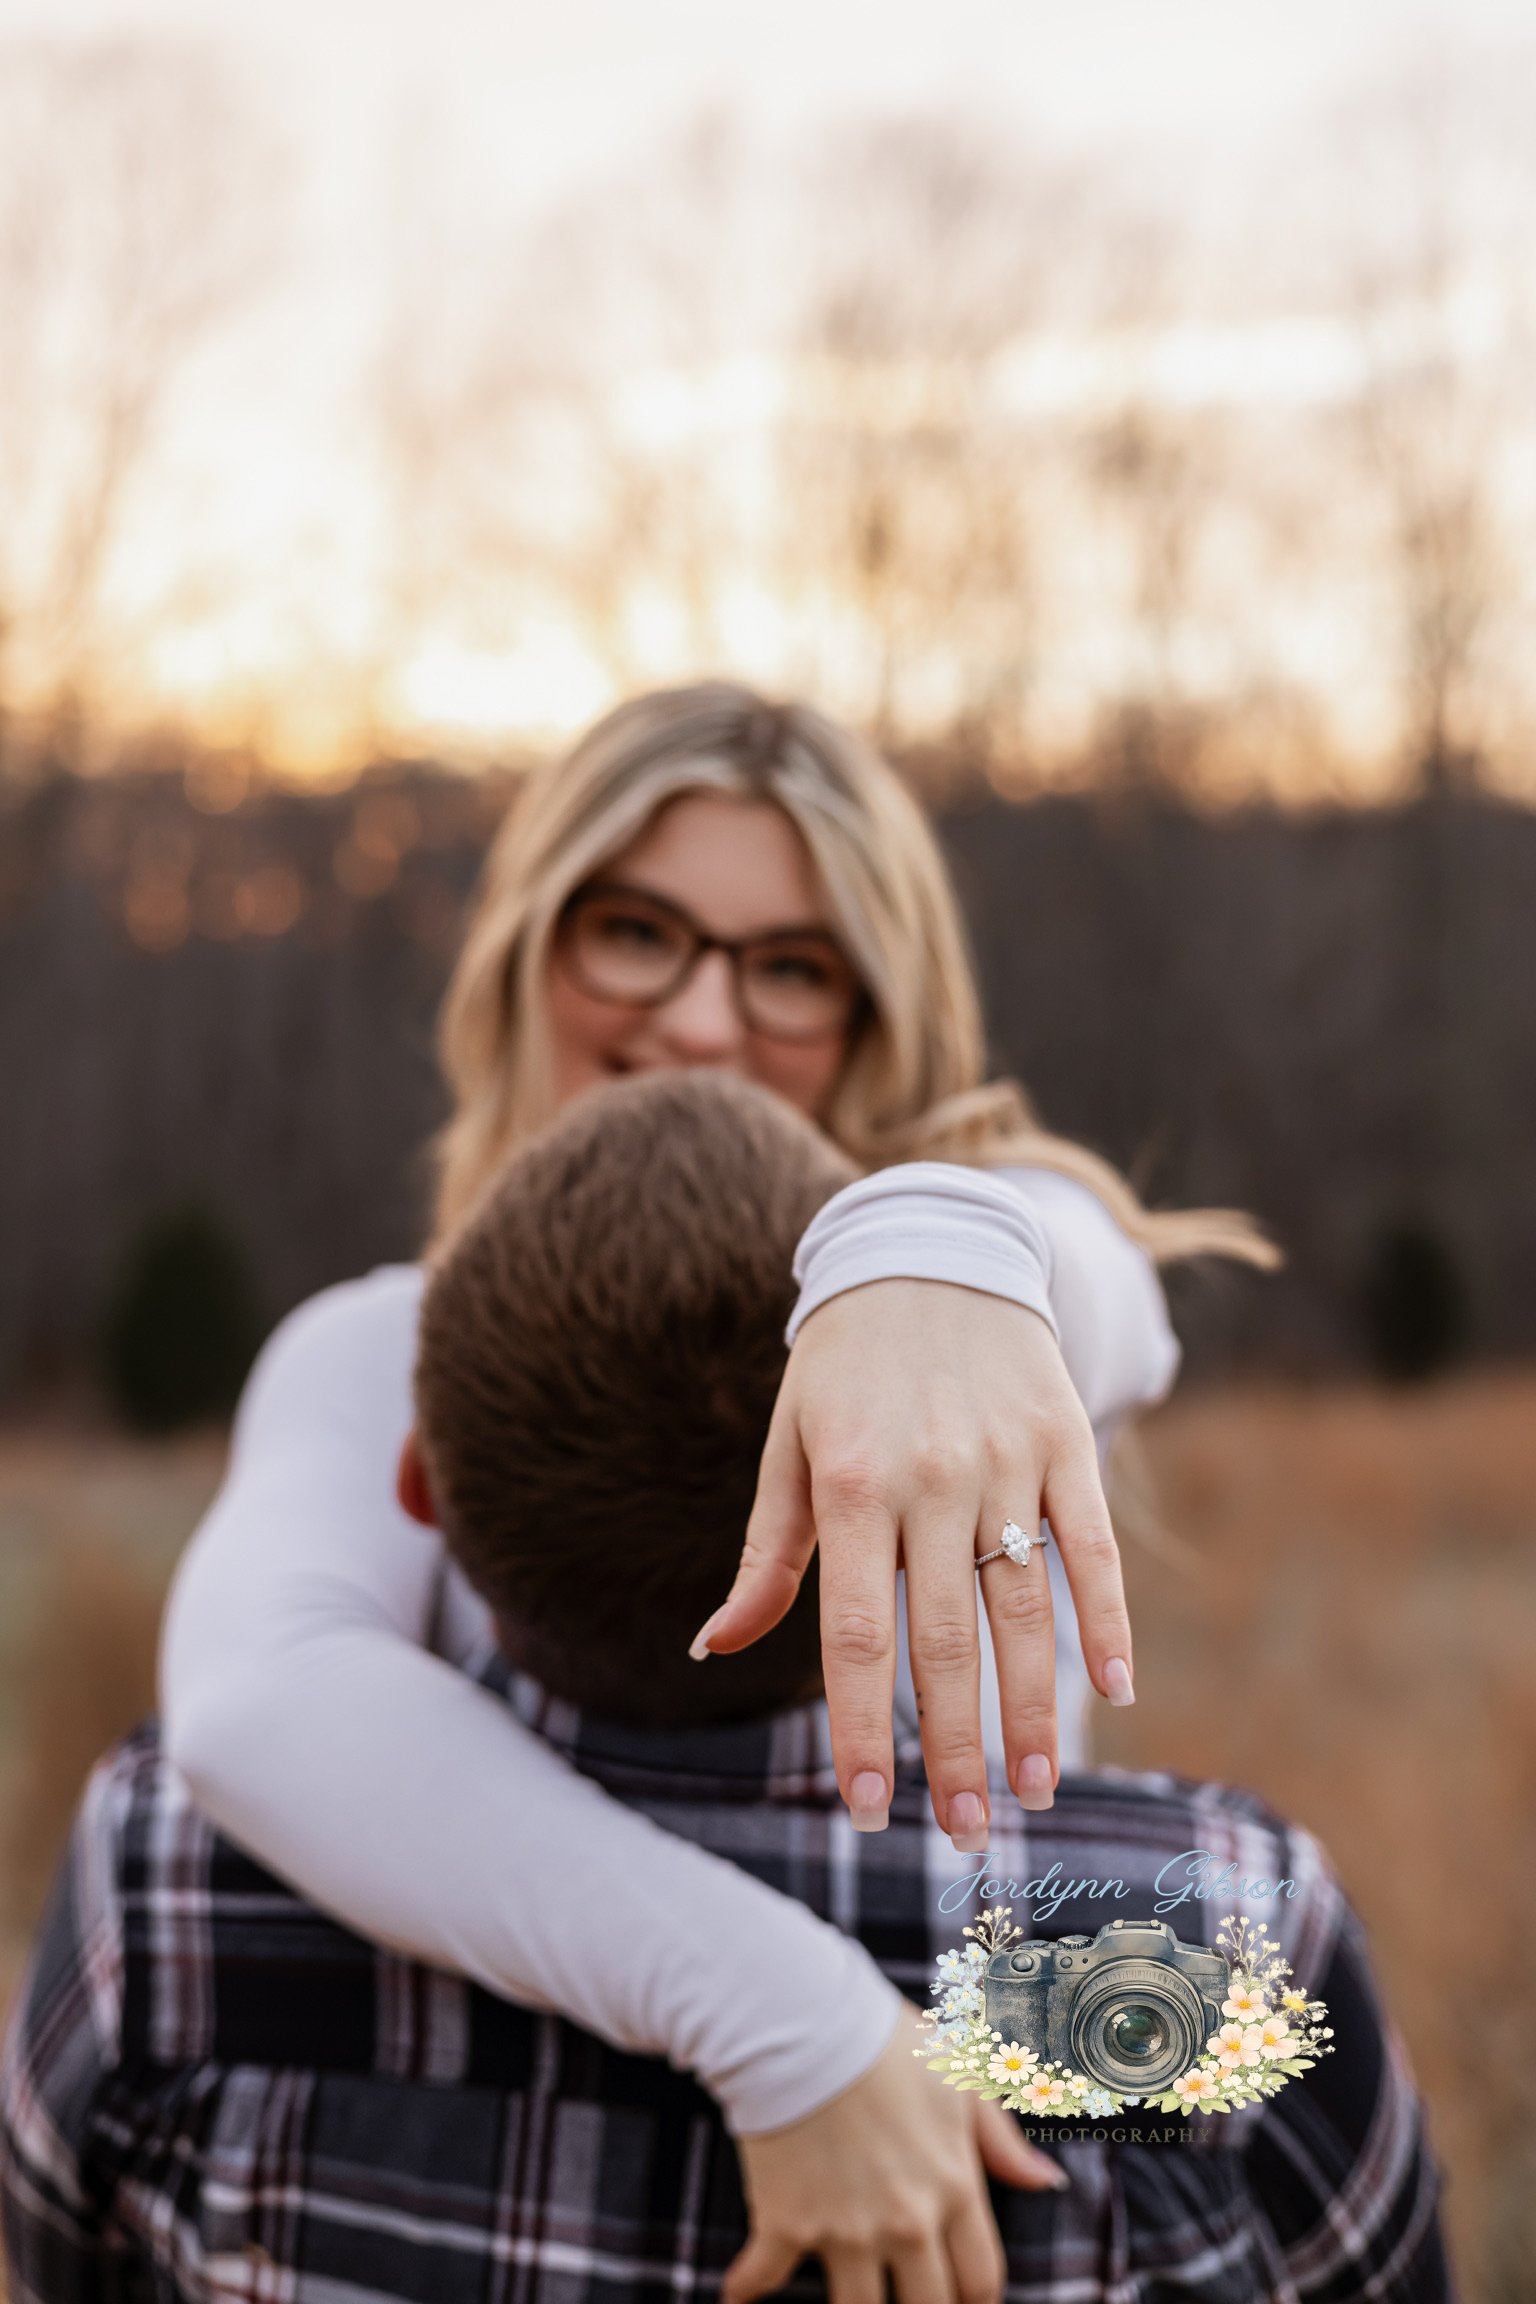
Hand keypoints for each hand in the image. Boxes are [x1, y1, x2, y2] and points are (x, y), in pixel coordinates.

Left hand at [691, 1280, 1133, 1841]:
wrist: (928, 1253)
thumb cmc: (843, 1369)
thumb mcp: (788, 1449)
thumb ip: (766, 1557)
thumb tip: (710, 1649)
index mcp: (849, 1486)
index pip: (852, 1636)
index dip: (862, 1729)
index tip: (873, 1812)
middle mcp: (929, 1478)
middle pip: (945, 1640)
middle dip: (954, 1747)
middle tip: (968, 1832)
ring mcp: (1005, 1459)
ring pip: (1025, 1608)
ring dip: (1035, 1709)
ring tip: (1037, 1789)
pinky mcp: (1065, 1440)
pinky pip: (1090, 1545)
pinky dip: (1108, 1618)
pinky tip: (1117, 1689)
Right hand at [724, 2001, 1066, 2303]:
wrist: (801, 2017)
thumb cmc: (884, 2038)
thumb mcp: (958, 2076)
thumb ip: (1002, 2139)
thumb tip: (1046, 2182)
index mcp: (953, 2187)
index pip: (980, 2280)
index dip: (973, 2299)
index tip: (958, 2296)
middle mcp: (907, 2222)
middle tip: (907, 2297)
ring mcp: (845, 2229)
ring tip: (844, 2294)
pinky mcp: (785, 2221)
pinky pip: (763, 2278)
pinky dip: (746, 2290)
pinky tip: (738, 2296)